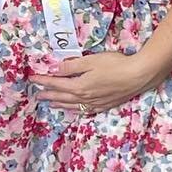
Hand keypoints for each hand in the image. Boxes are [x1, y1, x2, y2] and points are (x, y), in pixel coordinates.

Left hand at [30, 50, 155, 115]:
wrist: (138, 76)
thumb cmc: (115, 64)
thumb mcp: (90, 61)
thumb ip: (71, 66)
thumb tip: (55, 70)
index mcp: (79, 86)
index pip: (56, 83)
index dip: (43, 81)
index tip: (33, 79)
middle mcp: (85, 97)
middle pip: (62, 96)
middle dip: (48, 94)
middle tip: (37, 95)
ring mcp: (95, 103)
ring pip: (72, 105)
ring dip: (59, 103)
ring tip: (50, 103)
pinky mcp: (104, 105)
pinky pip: (85, 110)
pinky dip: (75, 110)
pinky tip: (74, 109)